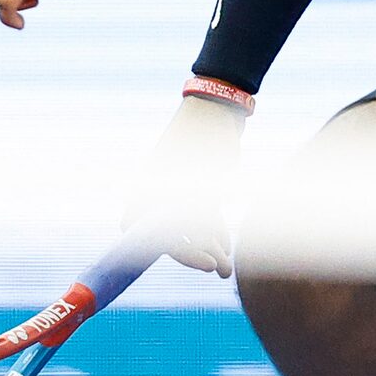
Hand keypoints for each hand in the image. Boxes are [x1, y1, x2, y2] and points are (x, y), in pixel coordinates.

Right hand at [124, 93, 249, 275]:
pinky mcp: (196, 187)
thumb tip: (212, 257)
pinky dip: (213, 230)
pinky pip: (201, 215)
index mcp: (148, 192)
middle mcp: (158, 194)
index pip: (155, 235)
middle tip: (219, 268)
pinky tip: (228, 246)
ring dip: (208, 245)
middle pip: (173, 235)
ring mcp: (177, 191)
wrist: (218, 107)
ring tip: (227, 267)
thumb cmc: (204, 141)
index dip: (181, 252)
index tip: (206, 264)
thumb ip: (203, 220)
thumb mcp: (205, 183)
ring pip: (190, 227)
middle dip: (196, 253)